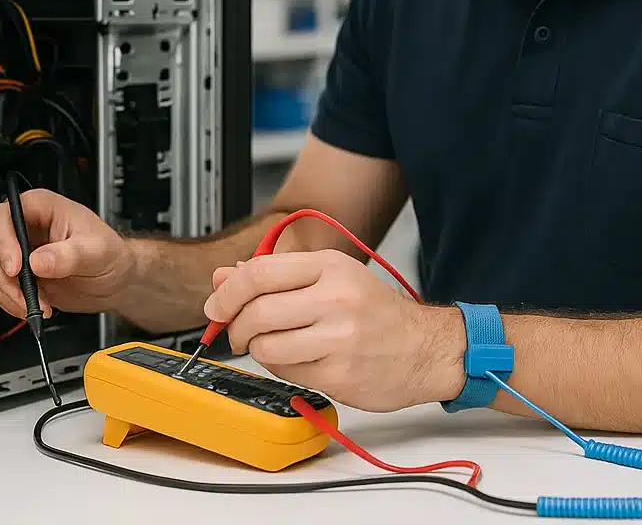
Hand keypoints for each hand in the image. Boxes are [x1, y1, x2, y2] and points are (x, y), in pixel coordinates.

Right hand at [0, 189, 135, 316]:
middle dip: (3, 272)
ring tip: (33, 305)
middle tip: (24, 293)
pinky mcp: (18, 273)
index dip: (4, 239)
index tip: (15, 267)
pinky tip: (30, 307)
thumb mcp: (97, 251)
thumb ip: (68, 255)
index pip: (6, 214)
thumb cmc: (110, 255)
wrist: (115, 281)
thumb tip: (38, 261)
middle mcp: (27, 225)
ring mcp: (20, 249)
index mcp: (43, 207)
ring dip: (5, 291)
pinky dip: (7, 300)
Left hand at [204, 249, 465, 412]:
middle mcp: (335, 298)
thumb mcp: (330, 278)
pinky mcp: (339, 374)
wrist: (424, 349)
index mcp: (330, 267)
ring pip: (266, 347)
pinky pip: (286, 372)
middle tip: (239, 332)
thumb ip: (275, 276)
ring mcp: (338, 338)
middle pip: (257, 311)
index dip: (227, 292)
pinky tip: (299, 360)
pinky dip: (282, 368)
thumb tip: (223, 277)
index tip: (217, 305)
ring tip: (274, 346)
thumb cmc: (375, 312)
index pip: (259, 272)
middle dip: (236, 326)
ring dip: (258, 350)